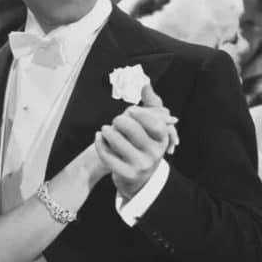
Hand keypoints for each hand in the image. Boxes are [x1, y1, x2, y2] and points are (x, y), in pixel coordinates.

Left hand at [95, 84, 177, 198]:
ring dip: (107, 131)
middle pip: (132, 128)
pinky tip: (99, 137)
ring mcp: (141, 166)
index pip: (153, 122)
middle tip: (116, 121)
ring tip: (106, 130)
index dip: (139, 114)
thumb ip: (151, 104)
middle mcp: (155, 154)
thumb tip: (145, 84)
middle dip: (120, 120)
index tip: (130, 111)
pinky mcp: (127, 175)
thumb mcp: (150, 127)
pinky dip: (99, 143)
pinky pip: (107, 154)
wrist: (136, 177)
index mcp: (162, 139)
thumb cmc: (142, 146)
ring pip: (117, 140)